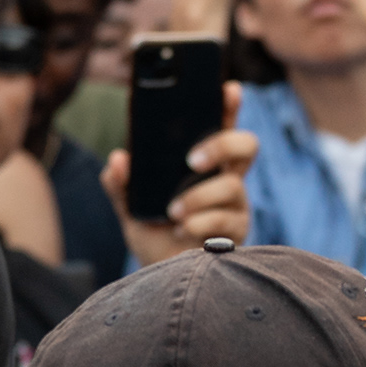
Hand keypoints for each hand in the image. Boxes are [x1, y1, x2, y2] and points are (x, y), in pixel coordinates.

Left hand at [101, 83, 257, 262]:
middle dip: (221, 145)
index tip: (227, 88)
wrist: (162, 278)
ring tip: (172, 211)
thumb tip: (119, 160)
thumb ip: (120, 182)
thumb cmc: (153, 236)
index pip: (222, 125)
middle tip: (191, 160)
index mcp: (204, 163)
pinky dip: (198, 223)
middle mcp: (226, 179)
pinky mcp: (237, 233)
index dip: (229, 105)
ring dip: (197, 197)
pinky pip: (224, 219)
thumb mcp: (129, 206)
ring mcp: (235, 206)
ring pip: (231, 186)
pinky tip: (180, 229)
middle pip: (246, 146)